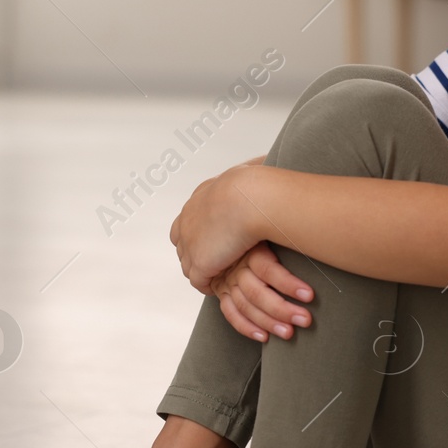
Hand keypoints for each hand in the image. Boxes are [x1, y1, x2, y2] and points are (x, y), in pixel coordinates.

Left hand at [169, 164, 263, 294]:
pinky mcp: (199, 263)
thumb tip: (265, 161)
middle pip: (182, 244)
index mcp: (198, 199)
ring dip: (202, 270)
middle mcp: (187, 220)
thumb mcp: (252, 169)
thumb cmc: (259, 183)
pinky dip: (208, 284)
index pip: (187, 220)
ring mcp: (190, 243)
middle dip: (195, 253)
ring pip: (189, 264)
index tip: (213, 240)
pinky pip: (199, 281)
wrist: (250, 198)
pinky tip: (220, 286)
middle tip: (214, 262)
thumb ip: (252, 169)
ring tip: (218, 278)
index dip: (197, 232)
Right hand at [210, 242, 313, 341]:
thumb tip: (317, 248)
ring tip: (288, 333)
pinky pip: (230, 312)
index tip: (309, 296)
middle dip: (282, 309)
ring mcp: (227, 281)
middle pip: (257, 292)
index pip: (268, 270)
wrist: (226, 235)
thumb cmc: (259, 235)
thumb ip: (286, 238)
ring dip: (267, 321)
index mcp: (250, 251)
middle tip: (304, 320)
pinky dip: (246, 326)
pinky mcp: (222, 292)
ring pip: (245, 305)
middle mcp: (237, 267)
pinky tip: (263, 336)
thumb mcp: (269, 234)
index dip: (288, 284)